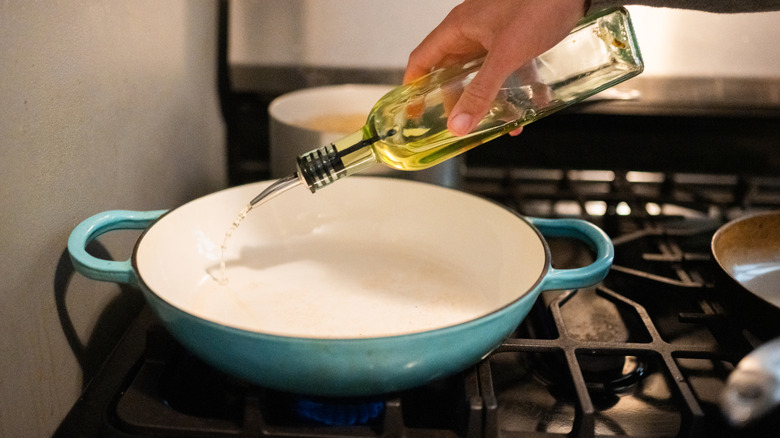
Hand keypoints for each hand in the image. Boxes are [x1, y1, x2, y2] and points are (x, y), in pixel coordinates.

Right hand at [404, 0, 586, 135]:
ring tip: (498, 121)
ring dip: (489, 98)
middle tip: (459, 123)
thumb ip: (481, 92)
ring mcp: (495, 34)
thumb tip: (458, 124)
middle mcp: (473, 30)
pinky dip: (517, 87)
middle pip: (452, 71)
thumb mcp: (505, 55)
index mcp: (458, 28)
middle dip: (456, 100)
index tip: (413, 111)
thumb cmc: (538, 4)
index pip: (422, 59)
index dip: (414, 86)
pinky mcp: (518, 38)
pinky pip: (510, 68)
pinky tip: (531, 103)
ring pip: (482, 72)